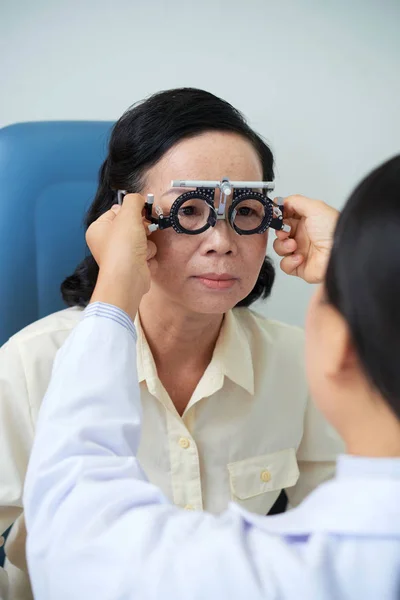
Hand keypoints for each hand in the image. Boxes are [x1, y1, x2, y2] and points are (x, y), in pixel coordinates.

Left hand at [86, 194, 156, 318]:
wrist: (128, 278)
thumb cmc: (122, 247)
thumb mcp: (128, 214)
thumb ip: (134, 200)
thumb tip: (139, 199)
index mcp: (98, 229)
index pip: (117, 211)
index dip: (131, 211)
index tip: (142, 211)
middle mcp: (107, 242)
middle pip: (132, 226)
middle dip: (142, 229)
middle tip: (143, 232)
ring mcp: (121, 255)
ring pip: (143, 240)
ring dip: (147, 245)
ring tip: (141, 251)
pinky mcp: (133, 266)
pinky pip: (147, 254)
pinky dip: (148, 257)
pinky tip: (143, 261)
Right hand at [273, 195, 338, 283]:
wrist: (340, 254)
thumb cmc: (333, 231)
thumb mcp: (315, 207)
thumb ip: (295, 201)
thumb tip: (279, 201)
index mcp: (307, 220)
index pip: (286, 217)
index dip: (279, 217)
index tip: (275, 216)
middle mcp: (303, 235)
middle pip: (280, 232)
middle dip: (280, 231)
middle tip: (286, 232)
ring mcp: (301, 251)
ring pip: (279, 248)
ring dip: (283, 246)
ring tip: (294, 245)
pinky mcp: (299, 266)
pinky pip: (285, 265)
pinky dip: (289, 261)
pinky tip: (300, 257)